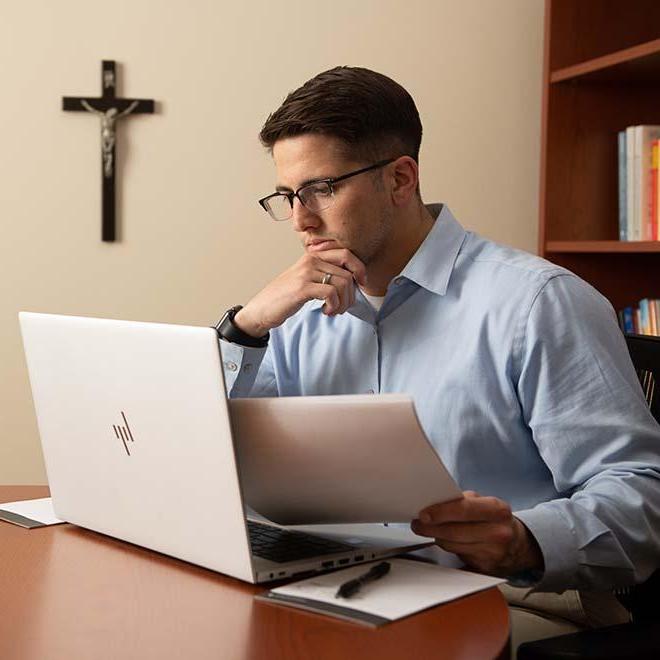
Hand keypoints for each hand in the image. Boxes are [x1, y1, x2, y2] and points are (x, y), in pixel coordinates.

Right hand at [233, 249, 366, 337]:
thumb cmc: (286, 296)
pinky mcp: (302, 288)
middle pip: (347, 273)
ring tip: (333, 311)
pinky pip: (331, 293)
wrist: (262, 308)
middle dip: (351, 294)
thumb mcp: (307, 279)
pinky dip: (334, 306)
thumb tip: (353, 280)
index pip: (346, 254)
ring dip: (343, 303)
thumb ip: (325, 274)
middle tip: (342, 307)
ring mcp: (306, 273)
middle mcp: (310, 260)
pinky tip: (326, 311)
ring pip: (342, 284)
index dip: (360, 269)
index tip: (362, 284)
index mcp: (313, 256)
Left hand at [410, 491, 543, 576]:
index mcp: (497, 510)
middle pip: (454, 531)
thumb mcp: (484, 502)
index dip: (441, 512)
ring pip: (452, 546)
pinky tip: (446, 541)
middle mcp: (498, 532)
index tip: (424, 514)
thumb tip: (434, 502)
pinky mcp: (486, 569)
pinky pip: (457, 557)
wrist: (518, 544)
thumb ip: (462, 500)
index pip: (464, 509)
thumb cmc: (494, 518)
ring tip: (430, 530)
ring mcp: (493, 553)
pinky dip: (448, 549)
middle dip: (431, 527)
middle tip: (418, 524)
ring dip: (438, 538)